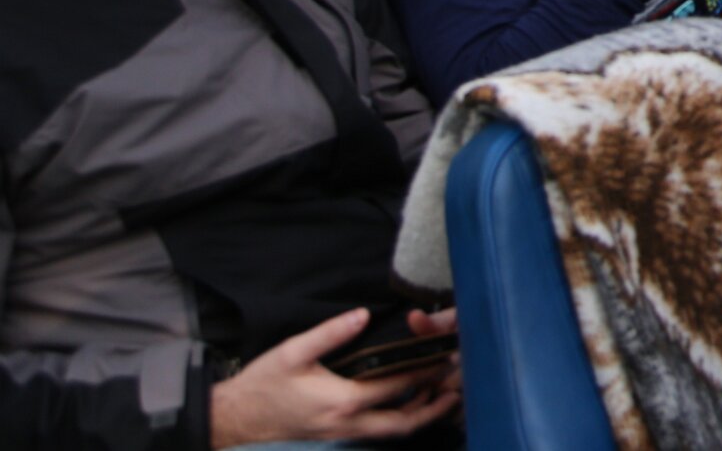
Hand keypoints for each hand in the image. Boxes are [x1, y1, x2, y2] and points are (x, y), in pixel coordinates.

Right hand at [209, 308, 462, 446]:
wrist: (234, 419)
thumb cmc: (262, 384)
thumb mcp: (293, 352)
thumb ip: (331, 333)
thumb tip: (363, 315)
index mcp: (341, 401)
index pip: (396, 387)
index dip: (425, 372)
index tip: (446, 358)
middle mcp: (347, 424)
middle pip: (404, 423)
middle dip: (434, 407)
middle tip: (458, 388)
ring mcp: (341, 435)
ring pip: (392, 432)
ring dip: (420, 416)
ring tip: (444, 396)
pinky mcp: (336, 436)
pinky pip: (377, 433)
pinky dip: (399, 421)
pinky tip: (409, 404)